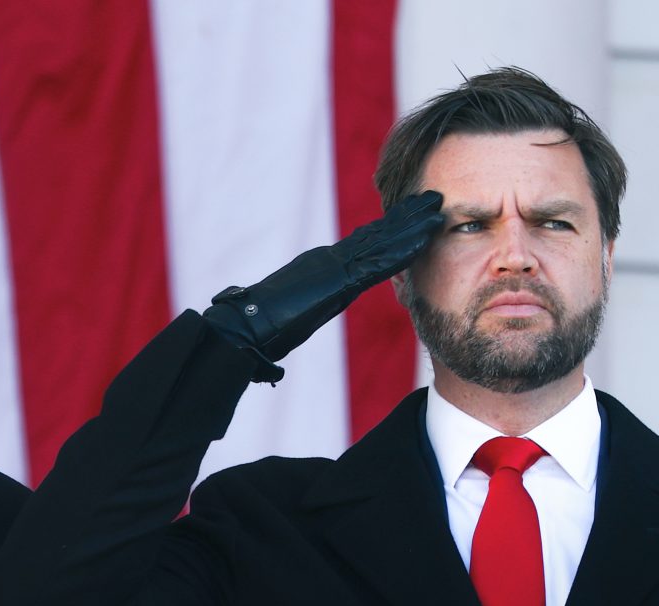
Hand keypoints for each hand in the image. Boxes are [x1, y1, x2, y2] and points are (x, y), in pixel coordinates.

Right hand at [202, 190, 443, 381]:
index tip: (408, 217)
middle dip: (405, 216)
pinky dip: (404, 248)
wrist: (243, 326)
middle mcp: (329, 260)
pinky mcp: (339, 279)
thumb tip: (289, 333)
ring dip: (412, 223)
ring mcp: (334, 266)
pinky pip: (379, 261)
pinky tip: (426, 237)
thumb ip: (298, 316)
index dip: (386, 230)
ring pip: (381, 240)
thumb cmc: (255, 330)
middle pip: (374, 234)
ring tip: (437, 204)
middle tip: (432, 197)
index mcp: (320, 269)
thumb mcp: (287, 320)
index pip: (359, 246)